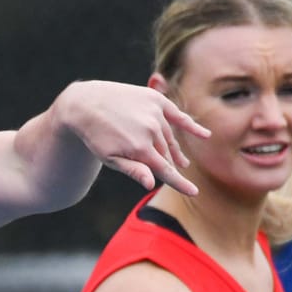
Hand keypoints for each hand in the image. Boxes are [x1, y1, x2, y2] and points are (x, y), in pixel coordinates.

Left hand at [55, 80, 207, 196]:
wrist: (85, 103)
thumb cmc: (96, 136)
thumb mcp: (109, 157)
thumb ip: (133, 170)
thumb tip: (152, 185)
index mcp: (140, 149)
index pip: (165, 170)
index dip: (180, 183)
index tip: (194, 192)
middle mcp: (151, 130)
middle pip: (167, 154)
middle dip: (171, 164)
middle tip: (177, 172)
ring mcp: (154, 113)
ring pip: (170, 137)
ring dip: (174, 150)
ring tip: (181, 161)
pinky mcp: (155, 100)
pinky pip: (177, 115)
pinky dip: (190, 125)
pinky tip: (205, 135)